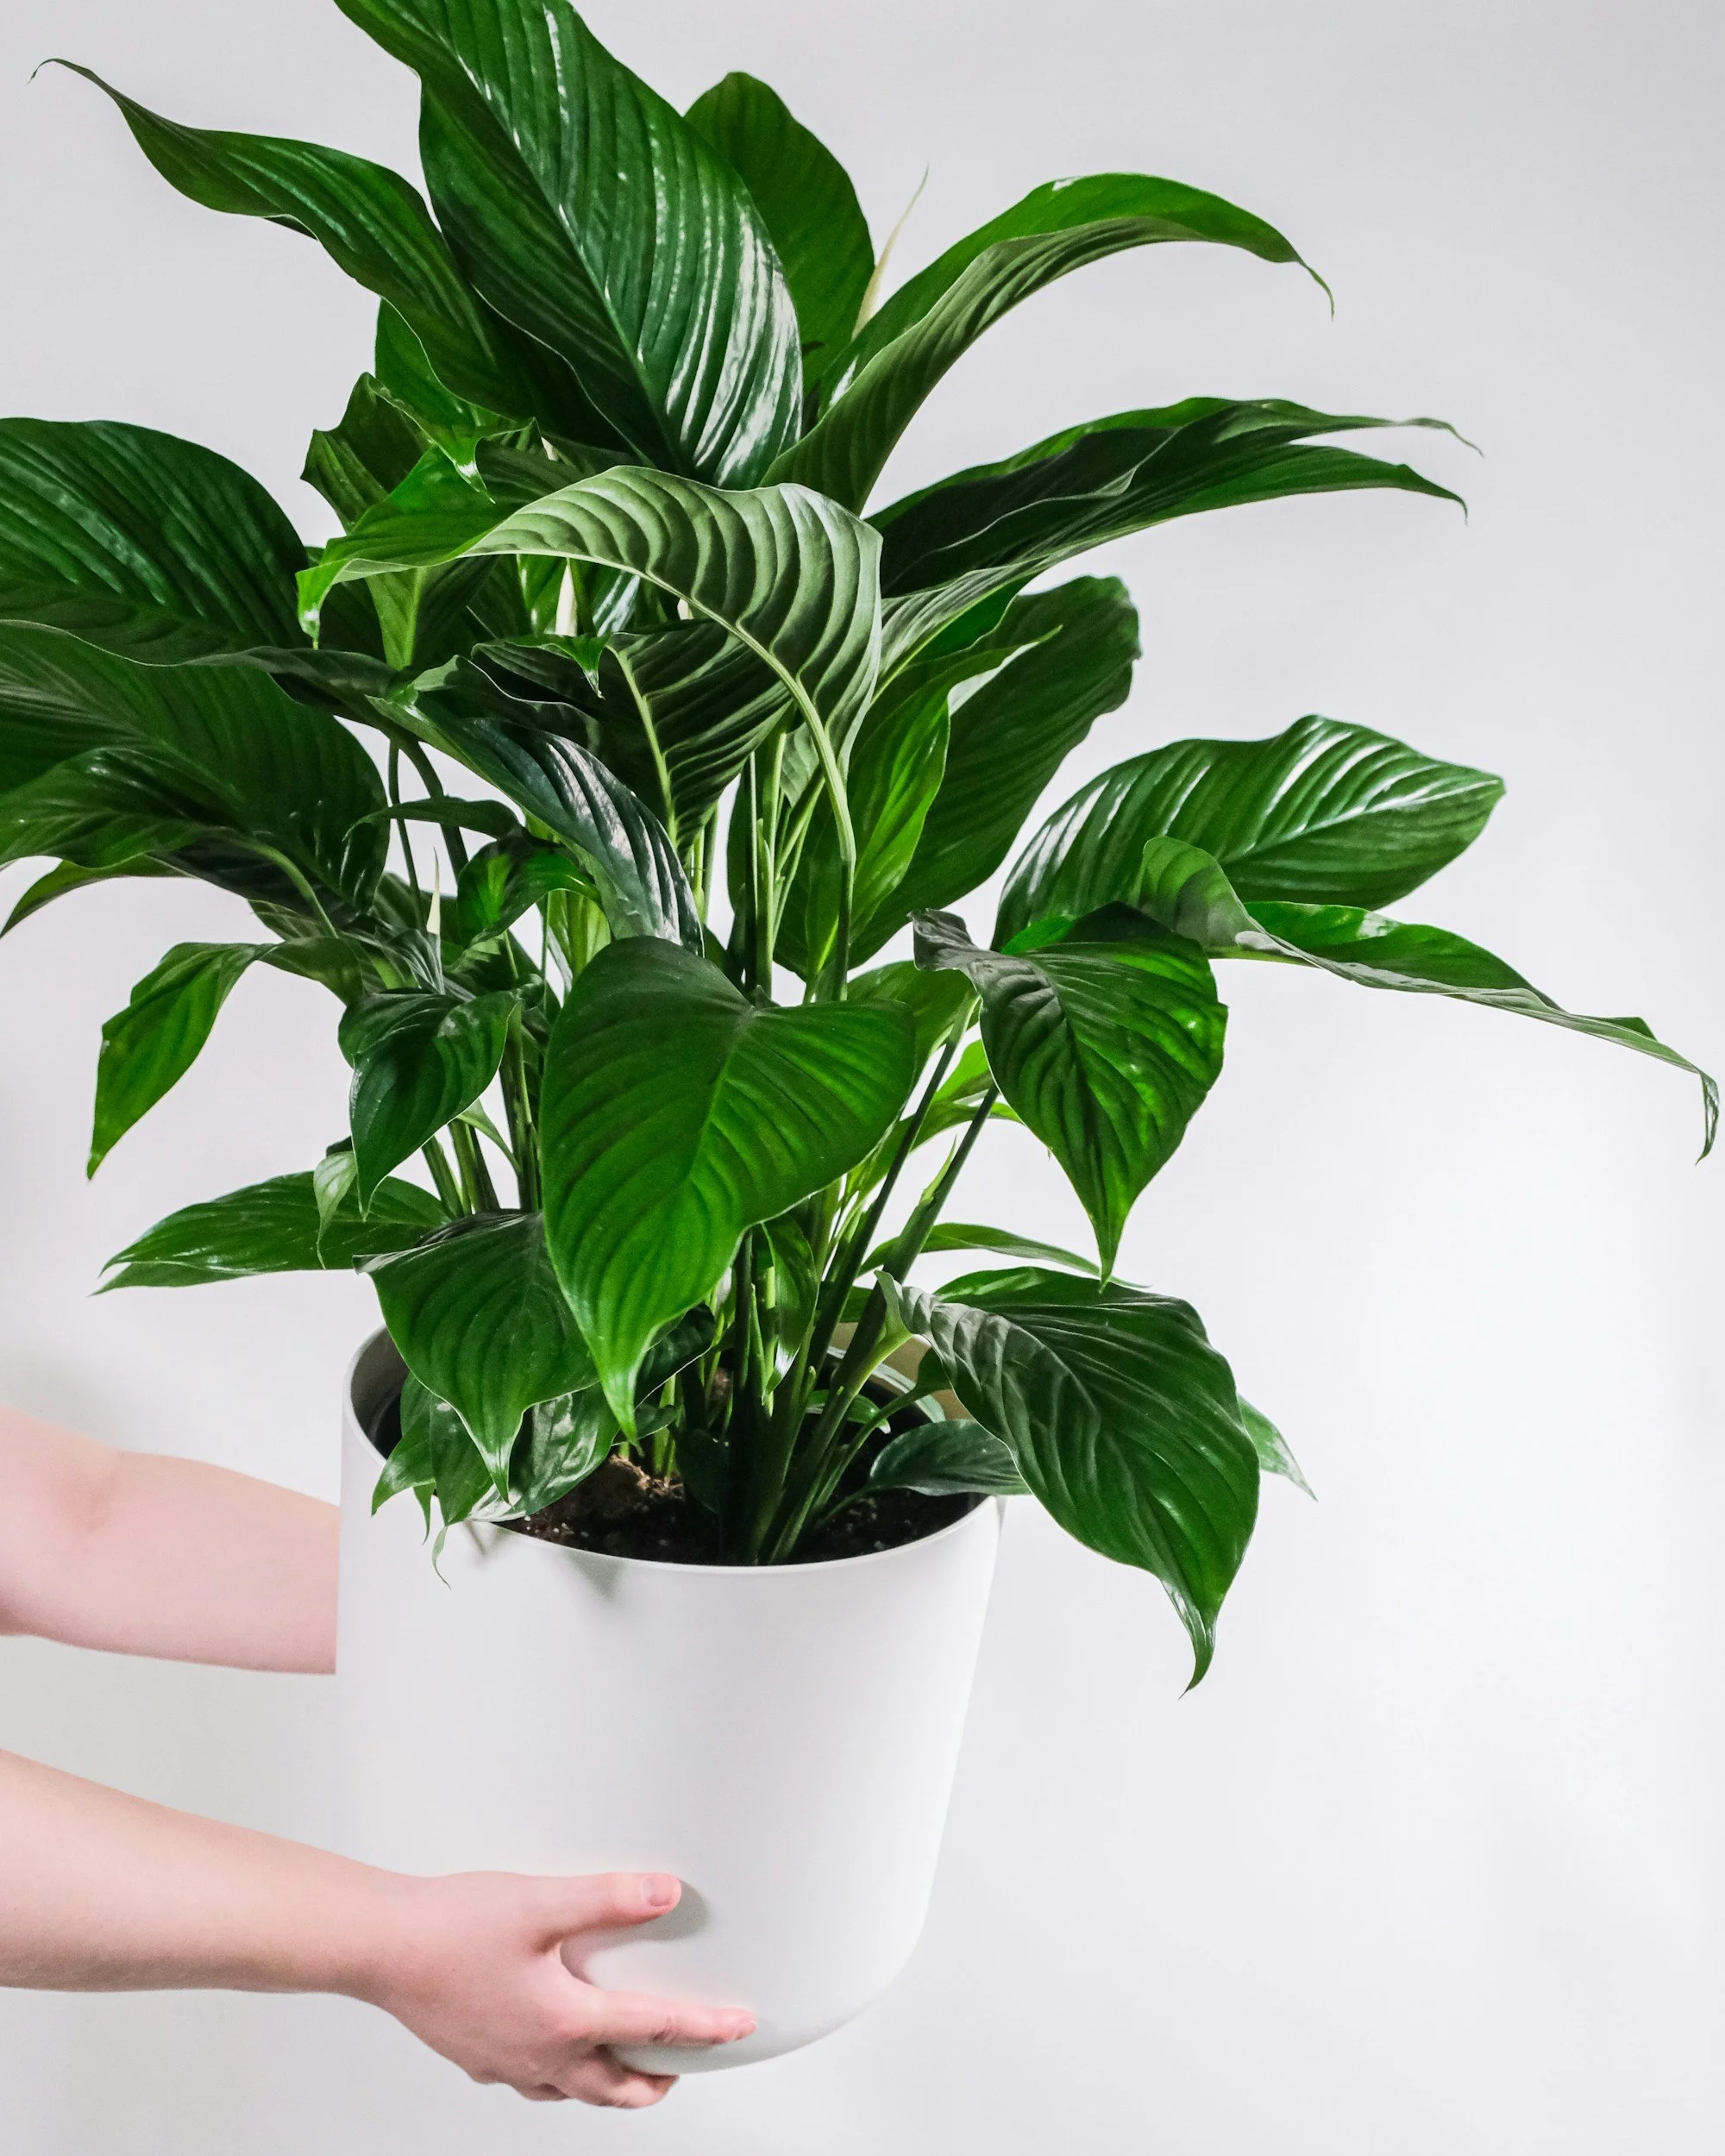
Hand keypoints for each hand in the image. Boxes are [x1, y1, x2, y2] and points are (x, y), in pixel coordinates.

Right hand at [365, 1869, 753, 2107]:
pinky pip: (534, 2080)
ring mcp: (505, 2062)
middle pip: (617, 2087)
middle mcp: (539, 2055)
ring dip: (612, 2083)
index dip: (705, 2029)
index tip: (740, 2028)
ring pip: (573, 2091)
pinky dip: (563, 2073)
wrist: (381, 1946)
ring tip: (632, 2063)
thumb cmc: (452, 1926)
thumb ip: (608, 1897)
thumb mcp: (541, 1902)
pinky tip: (556, 2048)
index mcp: (565, 2022)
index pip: (654, 2030)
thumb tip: (666, 1893)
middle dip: (660, 2079)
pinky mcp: (477, 2054)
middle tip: (689, 2062)